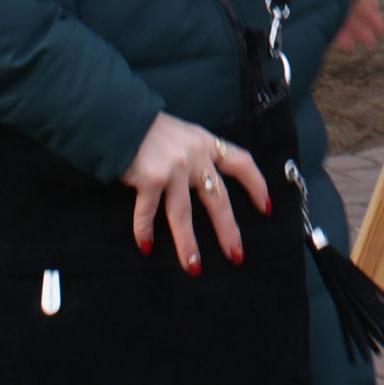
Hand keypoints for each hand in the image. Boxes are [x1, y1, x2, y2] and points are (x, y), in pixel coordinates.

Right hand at [122, 113, 268, 272]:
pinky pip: (148, 212)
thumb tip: (203, 183)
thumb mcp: (180, 134)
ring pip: (184, 214)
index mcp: (205, 143)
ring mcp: (174, 168)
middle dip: (228, 230)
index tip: (266, 206)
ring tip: (194, 267)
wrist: (117, 117)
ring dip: (189, 244)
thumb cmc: (146, 128)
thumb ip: (193, 154)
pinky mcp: (151, 178)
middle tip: (236, 255)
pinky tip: (146, 246)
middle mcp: (194, 155)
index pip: (241, 162)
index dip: (256, 185)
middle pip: (218, 199)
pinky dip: (145, 231)